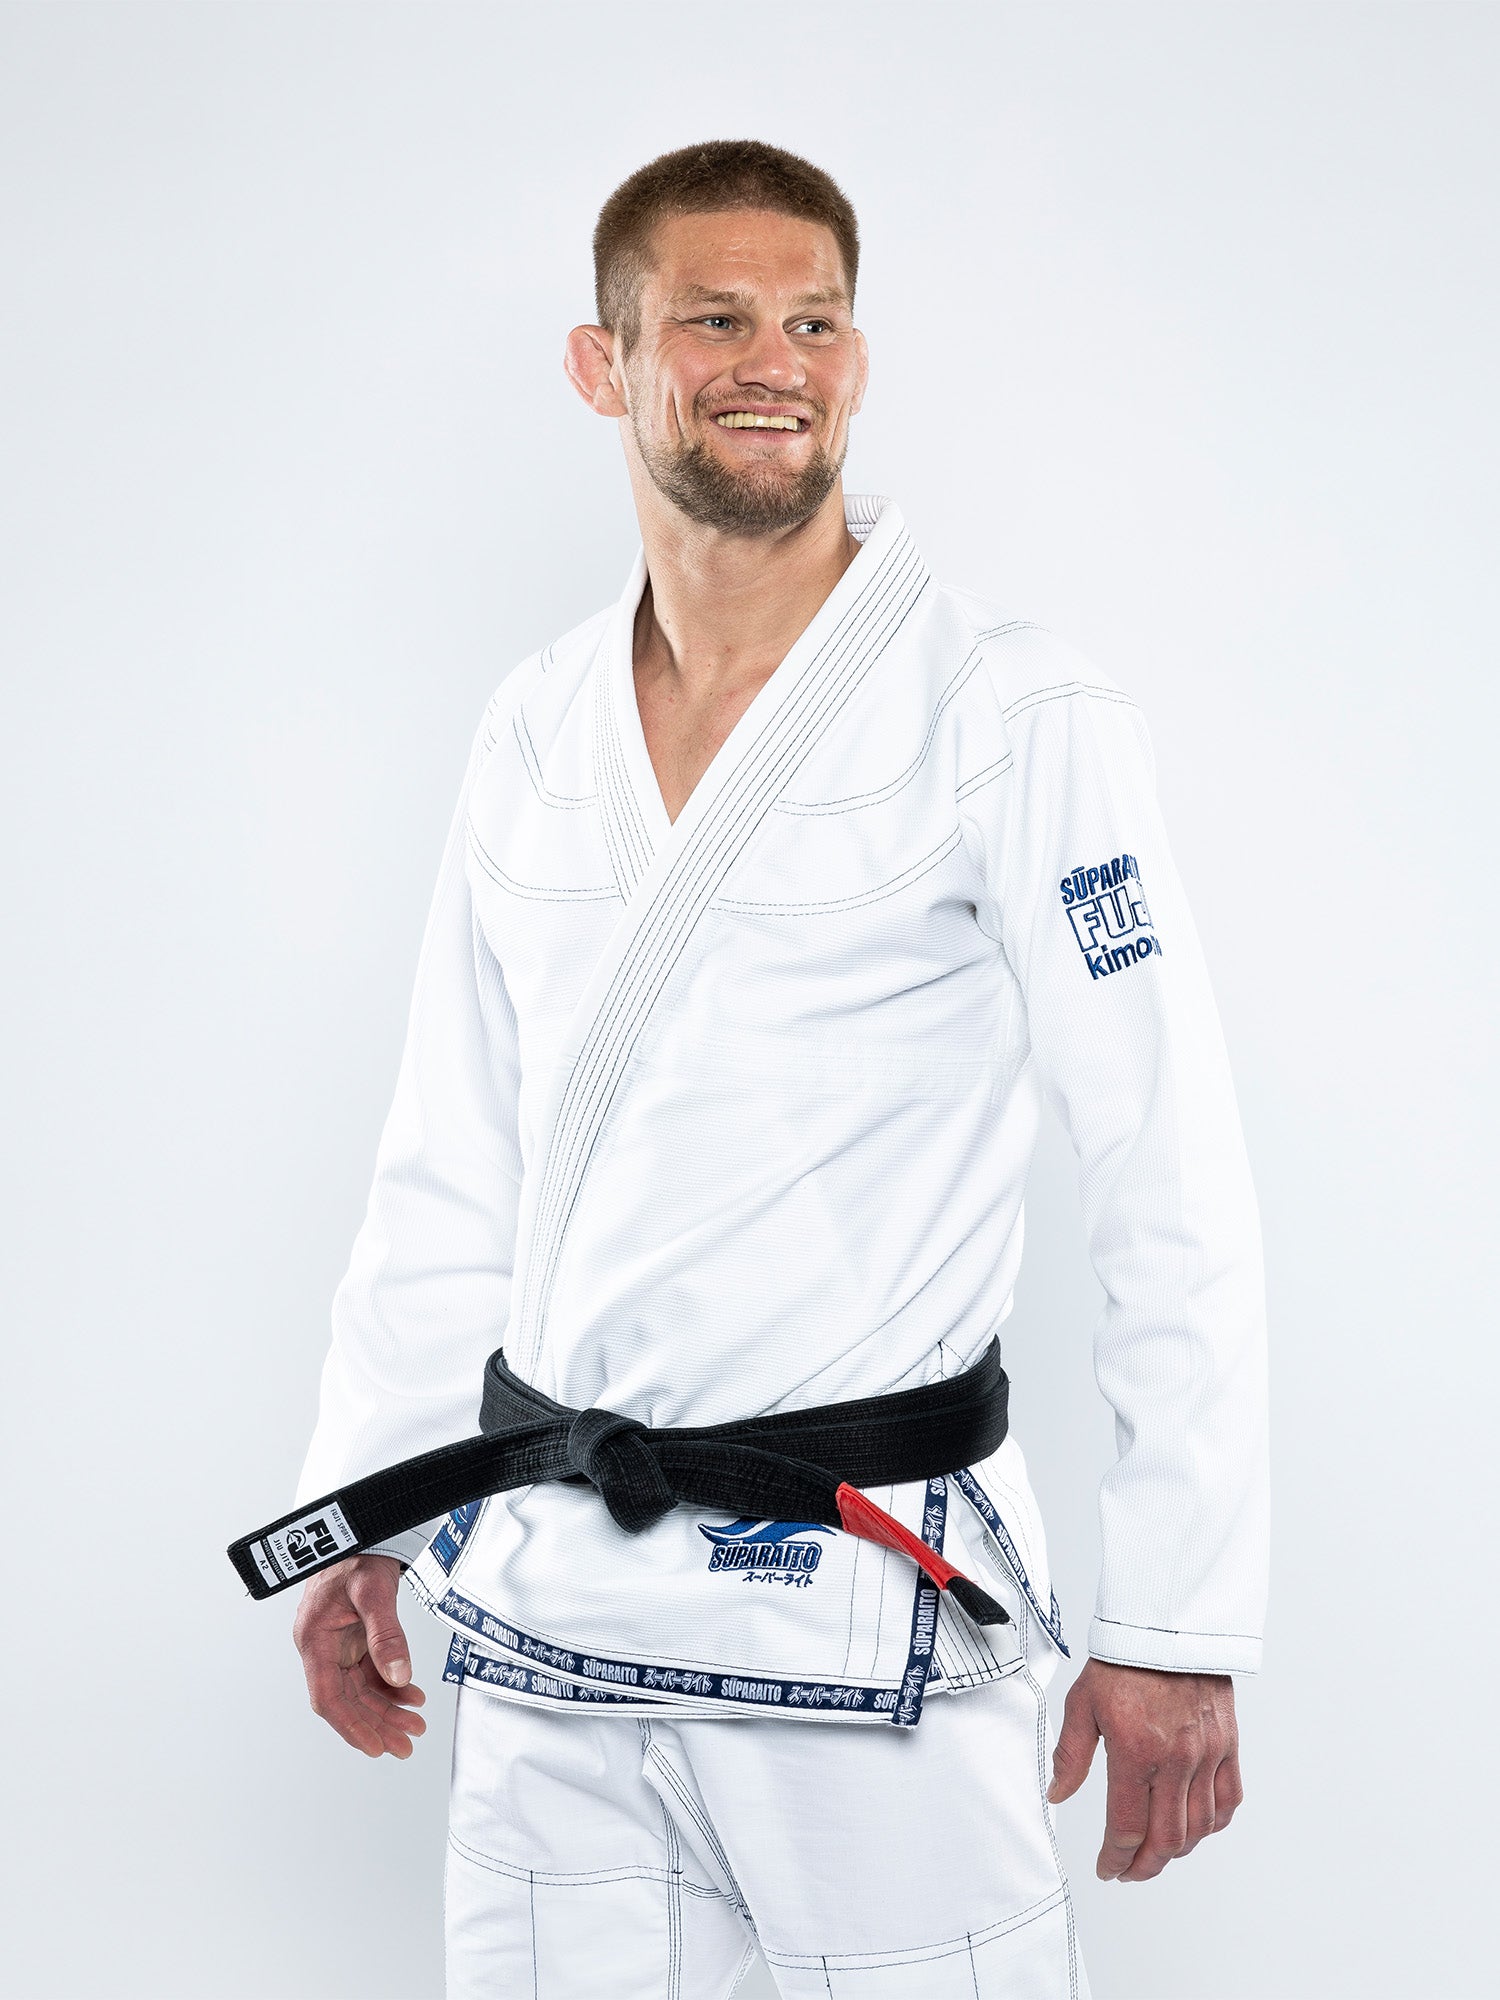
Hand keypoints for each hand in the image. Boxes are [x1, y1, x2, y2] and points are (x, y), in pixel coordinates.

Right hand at [291, 1553, 427, 1758]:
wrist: (363, 1526)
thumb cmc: (358, 1552)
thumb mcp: (373, 1592)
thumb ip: (386, 1636)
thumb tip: (400, 1677)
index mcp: (314, 1640)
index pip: (328, 1697)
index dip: (351, 1727)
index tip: (374, 1748)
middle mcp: (322, 1647)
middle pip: (347, 1699)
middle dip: (377, 1724)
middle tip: (406, 1745)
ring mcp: (337, 1643)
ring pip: (360, 1689)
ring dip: (386, 1708)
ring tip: (415, 1725)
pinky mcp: (353, 1637)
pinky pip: (369, 1671)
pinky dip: (390, 1685)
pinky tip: (412, 1696)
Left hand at [1045, 1657, 1242, 1880]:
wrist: (1167, 1623)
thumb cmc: (1124, 1659)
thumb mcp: (1082, 1702)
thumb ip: (1071, 1754)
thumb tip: (1057, 1794)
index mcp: (1134, 1752)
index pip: (1127, 1828)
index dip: (1115, 1858)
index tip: (1107, 1868)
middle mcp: (1174, 1760)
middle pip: (1166, 1840)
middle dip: (1145, 1866)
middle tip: (1130, 1871)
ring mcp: (1206, 1754)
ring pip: (1200, 1828)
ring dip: (1178, 1851)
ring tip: (1158, 1853)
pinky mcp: (1227, 1744)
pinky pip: (1229, 1800)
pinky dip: (1213, 1824)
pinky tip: (1196, 1827)